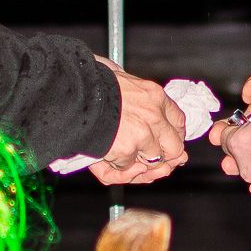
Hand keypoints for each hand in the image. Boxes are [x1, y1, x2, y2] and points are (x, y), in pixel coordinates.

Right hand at [84, 59, 188, 185]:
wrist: (71, 93)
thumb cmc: (91, 85)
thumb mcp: (121, 81)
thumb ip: (137, 102)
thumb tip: (145, 126)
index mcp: (154, 96)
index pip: (178, 121)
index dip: (174, 136)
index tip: (167, 143)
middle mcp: (154, 116)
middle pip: (175, 148)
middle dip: (164, 158)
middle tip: (150, 162)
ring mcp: (142, 135)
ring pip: (153, 162)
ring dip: (139, 165)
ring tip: (123, 160)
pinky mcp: (126, 150)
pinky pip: (128, 169)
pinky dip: (119, 169)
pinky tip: (107, 158)